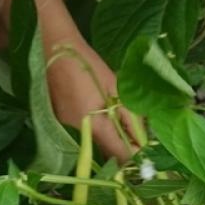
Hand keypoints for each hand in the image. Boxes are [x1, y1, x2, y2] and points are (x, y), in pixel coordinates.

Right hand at [46, 43, 142, 164]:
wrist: (55, 50)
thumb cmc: (87, 65)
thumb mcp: (115, 88)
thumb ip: (131, 117)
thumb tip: (144, 139)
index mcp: (93, 127)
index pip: (120, 155)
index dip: (137, 154)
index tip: (149, 148)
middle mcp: (77, 135)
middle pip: (107, 154)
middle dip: (125, 149)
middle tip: (139, 136)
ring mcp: (66, 130)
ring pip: (96, 147)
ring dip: (112, 141)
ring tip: (125, 126)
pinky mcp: (61, 123)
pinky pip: (85, 136)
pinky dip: (99, 133)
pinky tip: (106, 118)